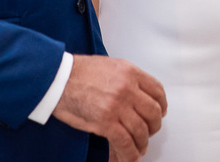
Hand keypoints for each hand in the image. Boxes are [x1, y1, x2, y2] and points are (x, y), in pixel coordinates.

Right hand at [52, 55, 166, 161]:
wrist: (58, 78)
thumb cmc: (78, 71)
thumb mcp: (110, 65)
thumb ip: (126, 78)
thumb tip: (137, 93)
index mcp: (130, 72)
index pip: (157, 91)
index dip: (161, 105)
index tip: (160, 112)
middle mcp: (128, 88)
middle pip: (153, 112)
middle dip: (153, 126)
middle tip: (149, 131)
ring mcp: (118, 106)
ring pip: (141, 130)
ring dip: (142, 143)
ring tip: (139, 147)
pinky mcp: (105, 122)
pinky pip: (125, 142)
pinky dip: (130, 153)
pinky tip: (131, 157)